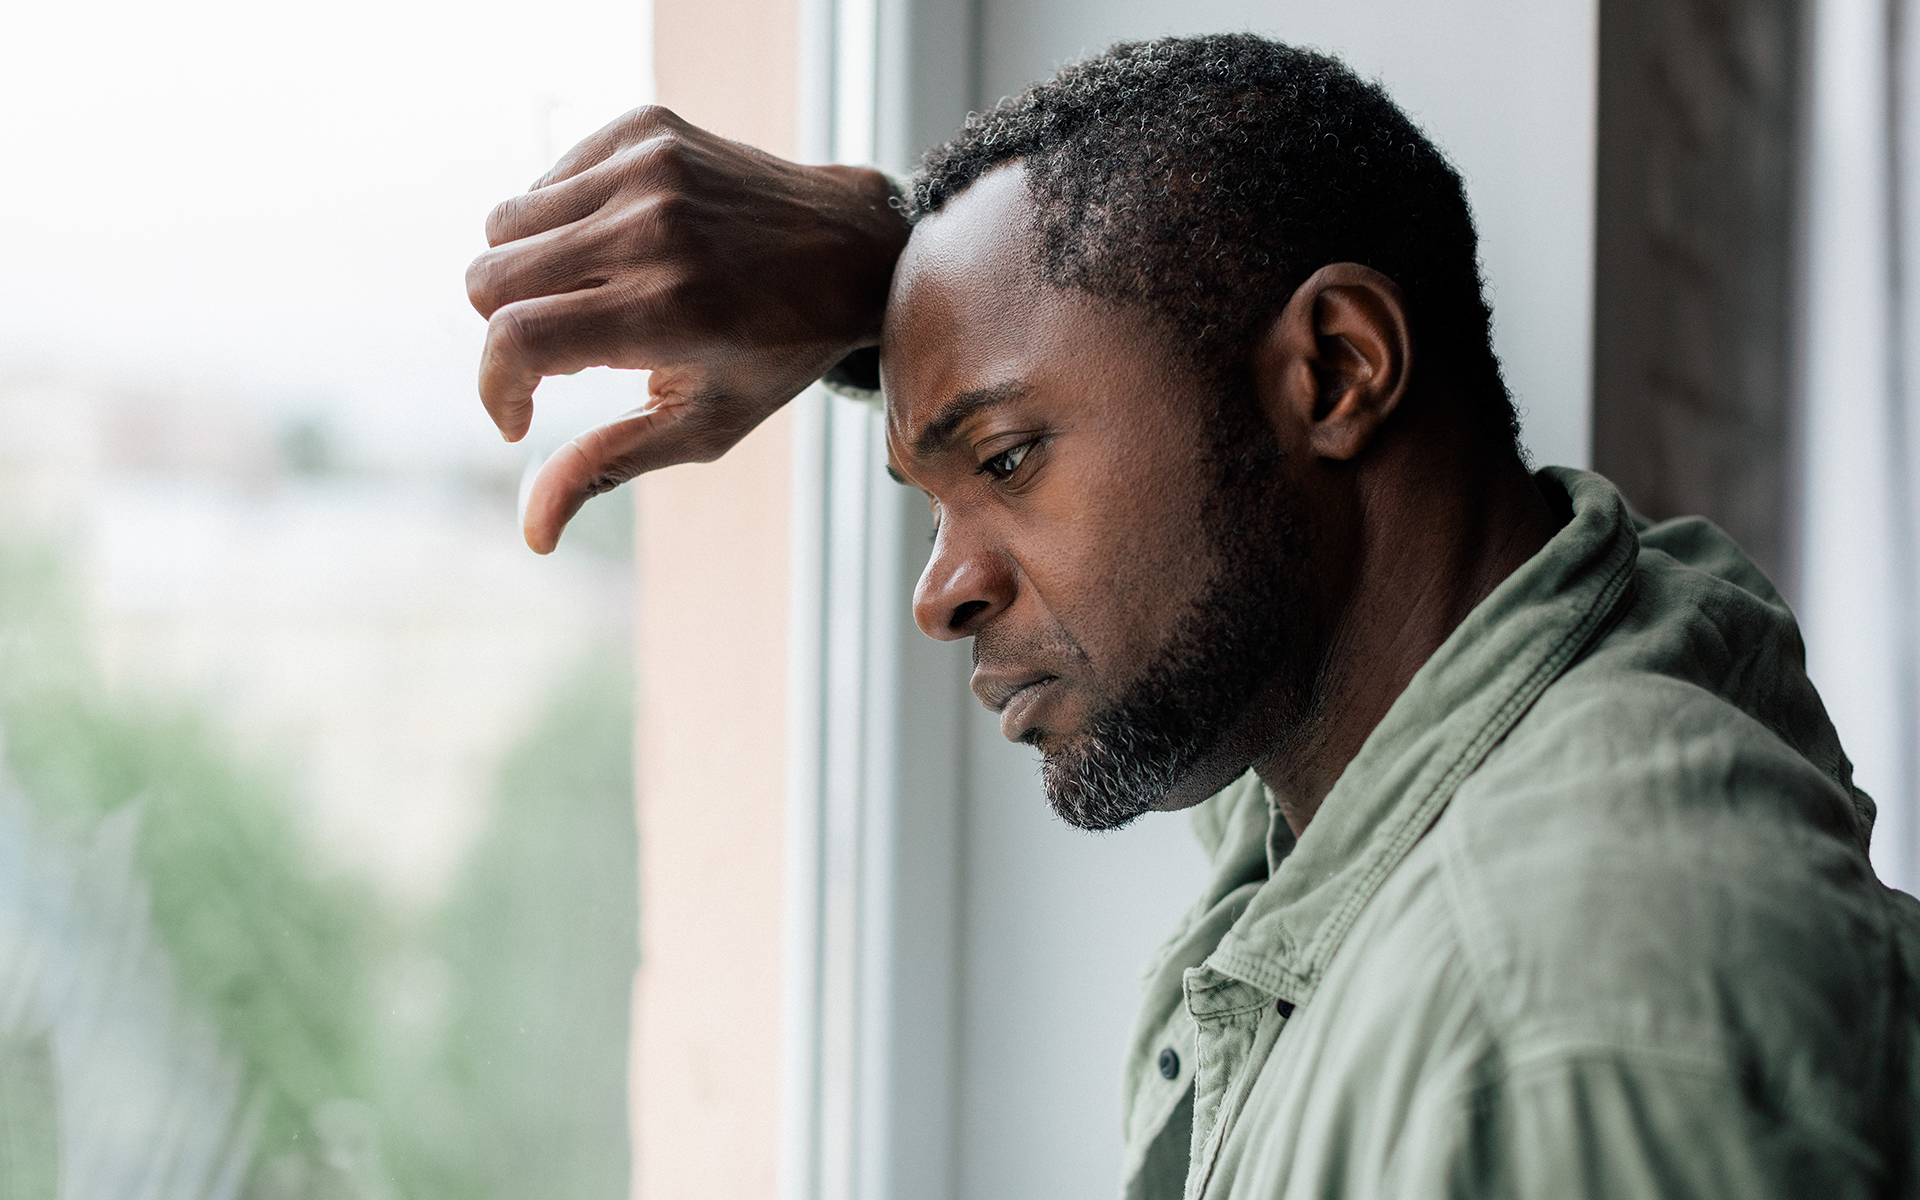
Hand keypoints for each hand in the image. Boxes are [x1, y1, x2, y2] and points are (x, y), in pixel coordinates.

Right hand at [466, 106, 910, 551]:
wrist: (853, 248)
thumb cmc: (776, 354)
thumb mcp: (703, 425)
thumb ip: (607, 466)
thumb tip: (532, 534)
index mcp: (667, 310)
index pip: (516, 340)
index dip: (495, 388)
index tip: (518, 417)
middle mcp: (652, 228)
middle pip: (488, 278)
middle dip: (503, 330)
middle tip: (562, 353)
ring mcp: (648, 167)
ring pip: (504, 224)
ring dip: (525, 274)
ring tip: (590, 299)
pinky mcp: (646, 127)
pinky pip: (545, 180)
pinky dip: (559, 223)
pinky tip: (614, 251)